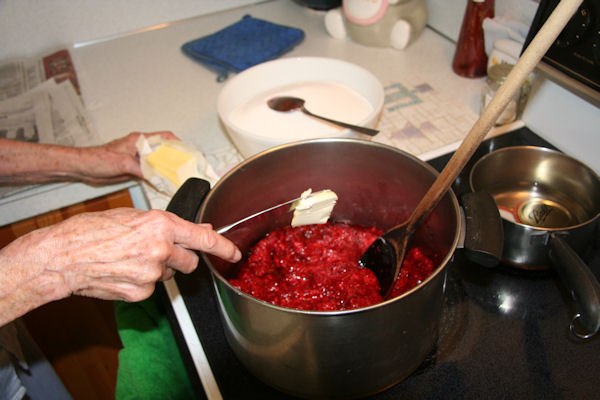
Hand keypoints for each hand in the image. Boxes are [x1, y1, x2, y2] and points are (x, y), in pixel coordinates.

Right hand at [0, 207, 240, 325]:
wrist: (61, 256)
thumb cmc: (90, 231)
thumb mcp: (133, 217)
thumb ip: (169, 226)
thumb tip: (196, 232)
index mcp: (160, 225)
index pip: (203, 239)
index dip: (223, 247)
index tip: (234, 253)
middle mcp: (160, 249)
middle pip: (189, 261)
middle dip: (181, 258)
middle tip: (158, 251)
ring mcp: (151, 274)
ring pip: (170, 274)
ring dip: (160, 268)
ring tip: (131, 258)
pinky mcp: (140, 292)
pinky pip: (152, 288)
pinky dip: (143, 282)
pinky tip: (123, 271)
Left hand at [76, 131, 178, 183]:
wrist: (83, 167)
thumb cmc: (98, 159)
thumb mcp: (123, 164)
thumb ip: (141, 169)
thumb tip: (157, 177)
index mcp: (138, 140)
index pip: (164, 136)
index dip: (178, 142)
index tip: (187, 151)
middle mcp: (139, 147)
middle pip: (163, 150)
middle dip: (175, 157)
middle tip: (186, 166)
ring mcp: (137, 157)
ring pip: (157, 161)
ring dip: (167, 167)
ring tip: (178, 175)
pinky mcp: (133, 167)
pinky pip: (150, 170)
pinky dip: (157, 175)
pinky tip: (163, 182)